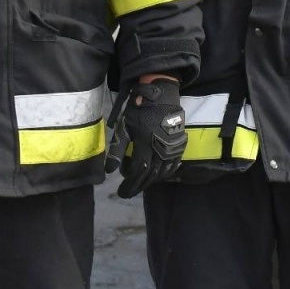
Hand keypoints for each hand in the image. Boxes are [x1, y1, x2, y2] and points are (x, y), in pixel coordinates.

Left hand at [106, 78, 185, 197]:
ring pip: (162, 172)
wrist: (161, 95)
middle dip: (138, 186)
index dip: (129, 184)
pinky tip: (158, 176)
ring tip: (140, 185)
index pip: (138, 172)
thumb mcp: (124, 127)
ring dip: (150, 182)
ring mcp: (173, 148)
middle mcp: (161, 150)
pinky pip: (173, 165)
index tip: (121, 192)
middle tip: (128, 193)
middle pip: (150, 175)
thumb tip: (109, 171)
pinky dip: (164, 174)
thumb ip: (117, 150)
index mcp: (146, 145)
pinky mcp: (179, 145)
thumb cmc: (139, 110)